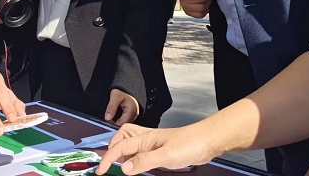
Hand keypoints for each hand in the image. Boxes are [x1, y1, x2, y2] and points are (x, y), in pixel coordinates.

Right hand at [96, 124, 214, 174]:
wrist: (207, 140)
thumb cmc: (190, 144)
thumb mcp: (165, 156)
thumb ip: (144, 161)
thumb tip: (124, 168)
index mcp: (144, 138)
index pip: (120, 148)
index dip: (108, 158)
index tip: (101, 170)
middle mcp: (146, 139)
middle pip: (121, 138)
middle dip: (112, 149)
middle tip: (109, 165)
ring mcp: (153, 143)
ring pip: (130, 143)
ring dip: (123, 152)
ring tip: (121, 165)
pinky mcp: (160, 149)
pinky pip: (141, 151)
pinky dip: (134, 157)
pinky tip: (138, 165)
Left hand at [105, 89, 139, 125]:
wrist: (128, 85)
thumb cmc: (123, 89)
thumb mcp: (115, 95)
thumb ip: (111, 107)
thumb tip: (107, 118)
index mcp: (132, 110)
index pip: (122, 123)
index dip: (114, 124)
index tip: (106, 123)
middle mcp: (134, 114)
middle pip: (123, 124)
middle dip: (115, 124)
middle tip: (106, 120)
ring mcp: (133, 115)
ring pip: (124, 123)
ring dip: (116, 122)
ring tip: (109, 118)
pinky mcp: (131, 114)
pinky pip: (124, 120)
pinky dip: (118, 119)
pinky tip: (113, 117)